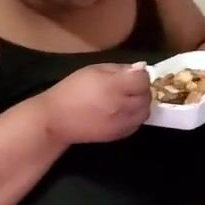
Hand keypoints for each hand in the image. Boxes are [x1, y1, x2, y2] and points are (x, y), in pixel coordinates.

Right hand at [38, 62, 152, 144]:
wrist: (57, 120)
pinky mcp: (119, 136)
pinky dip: (135, 116)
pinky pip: (137, 124)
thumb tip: (140, 69)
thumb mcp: (94, 70)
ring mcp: (121, 123)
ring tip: (127, 99)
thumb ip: (119, 69)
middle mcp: (121, 106)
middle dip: (141, 89)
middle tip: (129, 86)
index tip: (132, 74)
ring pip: (145, 112)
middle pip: (147, 96)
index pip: (143, 79)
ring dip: (140, 103)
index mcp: (114, 86)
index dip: (140, 74)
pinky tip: (122, 111)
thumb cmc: (72, 90)